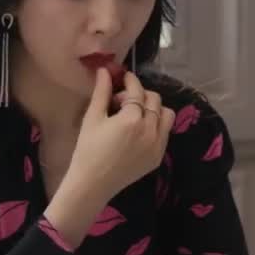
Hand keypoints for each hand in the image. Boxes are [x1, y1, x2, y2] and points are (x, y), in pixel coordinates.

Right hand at [68, 68, 175, 199]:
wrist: (93, 184)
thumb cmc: (87, 150)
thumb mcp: (92, 118)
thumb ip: (102, 92)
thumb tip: (105, 70)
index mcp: (132, 119)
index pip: (137, 90)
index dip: (130, 81)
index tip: (123, 78)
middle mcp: (150, 130)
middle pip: (154, 100)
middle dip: (140, 94)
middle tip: (122, 101)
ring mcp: (157, 145)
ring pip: (166, 115)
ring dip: (153, 109)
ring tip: (135, 115)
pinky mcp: (158, 156)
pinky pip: (165, 133)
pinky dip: (156, 126)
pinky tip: (138, 131)